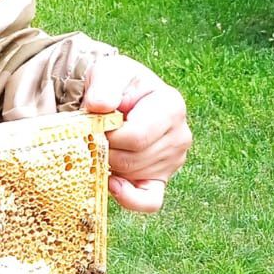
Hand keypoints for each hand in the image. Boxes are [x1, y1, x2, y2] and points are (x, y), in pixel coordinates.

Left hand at [82, 55, 190, 213]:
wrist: (113, 96)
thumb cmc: (113, 83)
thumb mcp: (107, 72)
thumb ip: (103, 86)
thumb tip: (100, 106)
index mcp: (171, 105)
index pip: (136, 137)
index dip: (107, 136)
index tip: (93, 124)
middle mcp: (179, 134)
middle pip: (133, 159)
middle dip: (105, 151)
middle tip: (94, 136)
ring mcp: (173, 160)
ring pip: (134, 176)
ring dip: (110, 165)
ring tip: (103, 145)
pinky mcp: (161, 179)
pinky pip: (149, 201)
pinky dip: (129, 199)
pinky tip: (112, 184)